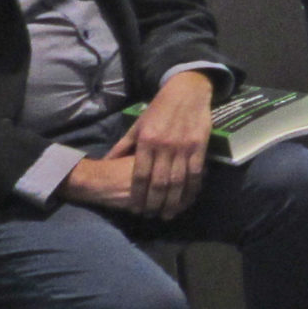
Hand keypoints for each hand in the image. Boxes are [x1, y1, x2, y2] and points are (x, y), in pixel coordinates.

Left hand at [65, 71, 211, 217]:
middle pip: (159, 183)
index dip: (138, 195)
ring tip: (168, 214)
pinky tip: (188, 199)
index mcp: (146, 141)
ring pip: (178, 182)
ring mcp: (184, 147)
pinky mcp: (200, 147)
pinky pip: (196, 173)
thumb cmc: (159, 108)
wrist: (186, 92)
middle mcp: (165, 146)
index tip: (136, 208)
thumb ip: (124, 145)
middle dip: (155, 203)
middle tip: (152, 216)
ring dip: (173, 202)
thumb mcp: (138, 125)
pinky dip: (192, 189)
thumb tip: (108, 161)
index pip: (140, 175)